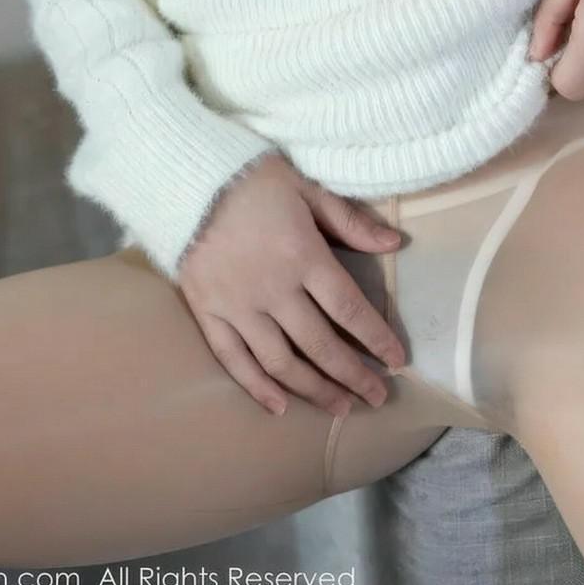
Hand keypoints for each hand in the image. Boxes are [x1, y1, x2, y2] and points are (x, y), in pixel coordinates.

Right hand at [177, 151, 407, 419]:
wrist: (185, 177)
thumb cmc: (251, 179)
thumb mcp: (306, 187)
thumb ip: (349, 221)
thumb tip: (396, 244)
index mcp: (303, 256)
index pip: (349, 309)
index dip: (376, 338)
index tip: (398, 361)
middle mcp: (274, 290)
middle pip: (321, 345)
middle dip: (353, 376)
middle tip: (377, 397)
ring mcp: (238, 306)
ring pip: (281, 362)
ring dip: (314, 390)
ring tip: (341, 407)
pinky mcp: (207, 312)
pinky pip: (233, 360)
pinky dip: (257, 387)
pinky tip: (279, 407)